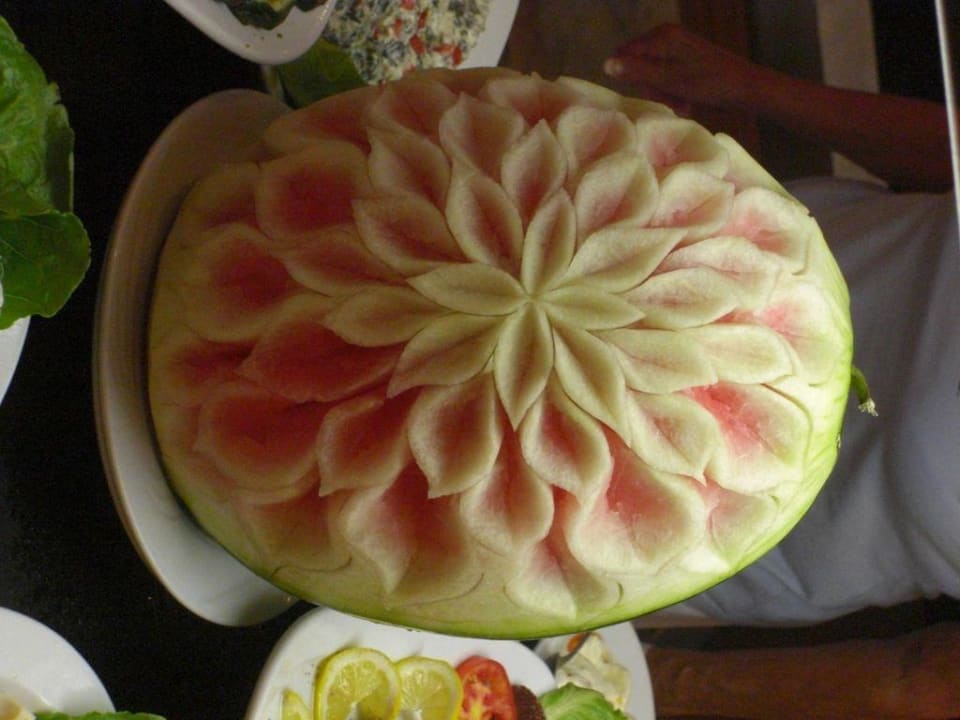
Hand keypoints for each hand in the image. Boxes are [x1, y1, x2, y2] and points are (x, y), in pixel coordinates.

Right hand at [604, 24, 770, 115]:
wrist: (747, 89)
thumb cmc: (710, 84)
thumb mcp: (669, 80)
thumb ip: (637, 71)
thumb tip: (606, 64)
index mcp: (661, 36)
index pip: (624, 56)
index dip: (630, 78)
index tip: (648, 93)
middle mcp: (667, 37)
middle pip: (638, 67)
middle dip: (652, 88)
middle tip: (671, 100)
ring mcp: (678, 49)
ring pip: (653, 77)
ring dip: (665, 95)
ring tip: (683, 103)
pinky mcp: (686, 62)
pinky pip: (667, 80)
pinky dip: (675, 93)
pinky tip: (689, 102)